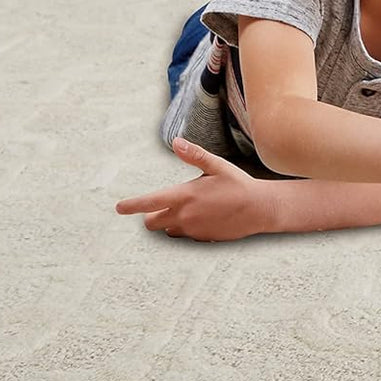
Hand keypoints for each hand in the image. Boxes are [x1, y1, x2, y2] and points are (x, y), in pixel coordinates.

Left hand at [115, 138, 279, 241]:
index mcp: (185, 195)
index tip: (119, 207)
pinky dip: (188, 227)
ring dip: (171, 222)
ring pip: (168, 230)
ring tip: (191, 209)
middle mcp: (185, 216)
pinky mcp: (202, 239)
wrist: (260, 210)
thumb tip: (176, 142)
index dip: (132, 205)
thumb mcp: (218, 166)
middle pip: (152, 223)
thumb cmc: (239, 185)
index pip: (149, 202)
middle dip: (152, 215)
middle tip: (162, 206)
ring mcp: (193, 230)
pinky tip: (205, 217)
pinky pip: (186, 235)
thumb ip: (194, 155)